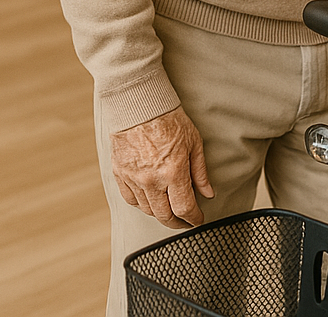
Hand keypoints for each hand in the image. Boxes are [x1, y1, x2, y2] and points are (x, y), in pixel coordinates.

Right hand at [110, 105, 214, 228]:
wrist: (139, 105)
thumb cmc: (169, 120)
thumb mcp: (194, 143)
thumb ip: (200, 172)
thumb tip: (208, 194)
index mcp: (173, 172)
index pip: (184, 208)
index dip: (194, 219)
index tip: (198, 220)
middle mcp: (151, 180)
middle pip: (164, 216)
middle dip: (178, 223)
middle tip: (185, 222)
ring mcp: (133, 178)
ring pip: (148, 210)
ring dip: (161, 214)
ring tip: (170, 210)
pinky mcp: (120, 174)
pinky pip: (131, 199)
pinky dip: (142, 204)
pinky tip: (151, 200)